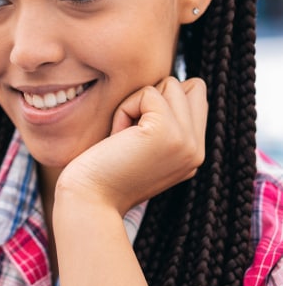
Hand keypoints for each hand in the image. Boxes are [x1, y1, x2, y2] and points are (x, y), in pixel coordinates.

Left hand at [56, 77, 206, 214]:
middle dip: (153, 98)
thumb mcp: (141, 147)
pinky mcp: (166, 132)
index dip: (162, 102)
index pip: (196, 98)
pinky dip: (125, 109)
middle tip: (129, 134)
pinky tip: (116, 138)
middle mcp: (197, 150)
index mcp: (193, 154)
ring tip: (123, 138)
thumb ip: (163, 122)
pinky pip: (148, 93)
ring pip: (170, 84)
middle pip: (189, 86)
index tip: (137, 135)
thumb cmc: (102, 172)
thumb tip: (170, 83)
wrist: (88, 201)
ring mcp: (186, 142)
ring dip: (136, 104)